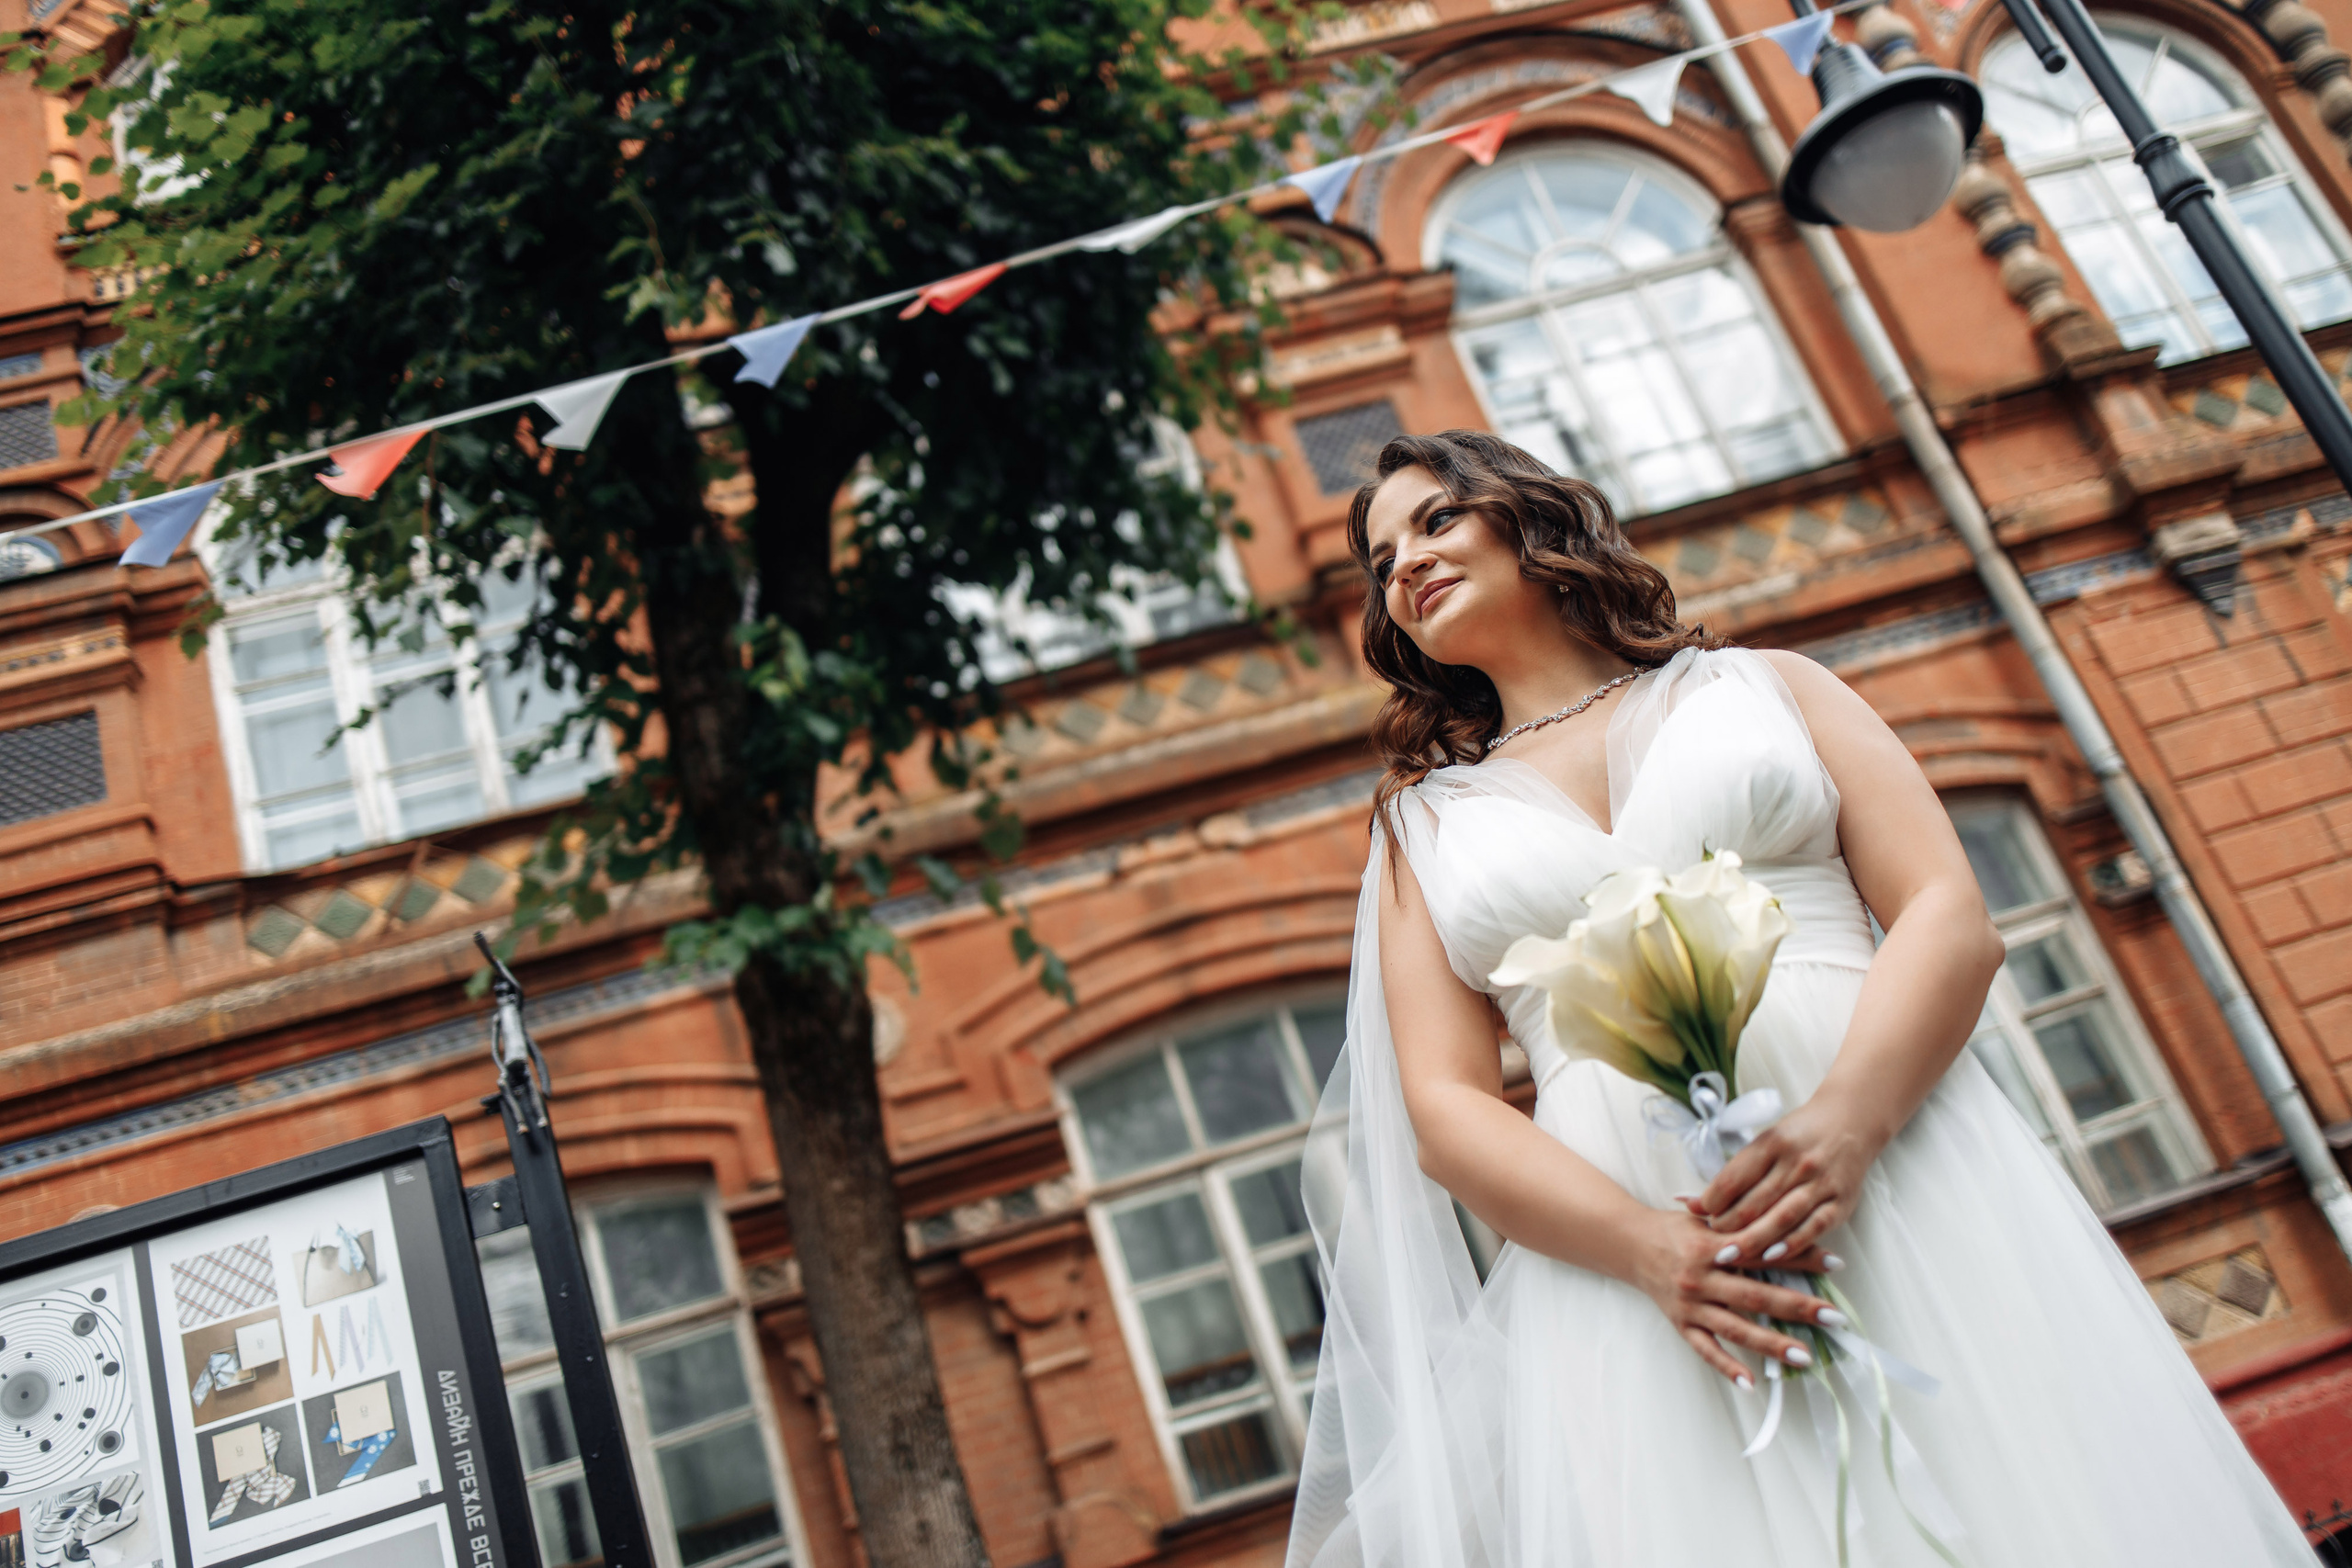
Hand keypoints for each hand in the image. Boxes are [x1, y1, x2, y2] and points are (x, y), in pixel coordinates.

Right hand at [1627, 1208, 1840, 1385]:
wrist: (1629, 1244)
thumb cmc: (1675, 1229)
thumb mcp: (1709, 1220)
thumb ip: (1746, 1229)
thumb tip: (1793, 1233)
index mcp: (1710, 1246)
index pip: (1762, 1253)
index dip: (1801, 1257)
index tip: (1836, 1265)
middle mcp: (1700, 1278)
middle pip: (1755, 1295)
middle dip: (1797, 1306)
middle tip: (1833, 1317)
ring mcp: (1690, 1305)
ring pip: (1735, 1328)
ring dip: (1772, 1344)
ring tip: (1804, 1357)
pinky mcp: (1681, 1324)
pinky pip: (1706, 1350)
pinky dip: (1727, 1367)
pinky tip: (1750, 1382)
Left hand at [1693, 1093, 1884, 1267]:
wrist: (1850, 1122)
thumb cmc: (1798, 1136)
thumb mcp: (1765, 1143)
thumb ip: (1733, 1173)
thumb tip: (1690, 1201)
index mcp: (1773, 1143)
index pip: (1734, 1177)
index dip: (1712, 1200)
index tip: (1697, 1214)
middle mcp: (1797, 1163)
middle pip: (1755, 1201)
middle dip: (1728, 1224)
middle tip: (1710, 1240)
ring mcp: (1821, 1184)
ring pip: (1782, 1216)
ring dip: (1753, 1239)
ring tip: (1730, 1254)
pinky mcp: (1841, 1203)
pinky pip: (1813, 1228)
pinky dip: (1791, 1244)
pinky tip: (1771, 1256)